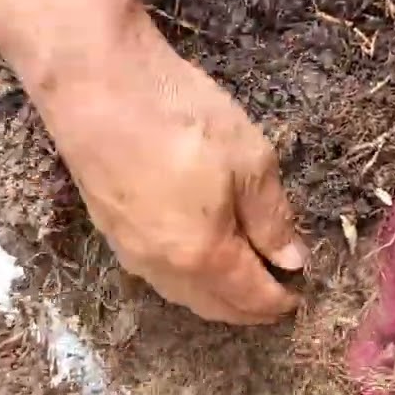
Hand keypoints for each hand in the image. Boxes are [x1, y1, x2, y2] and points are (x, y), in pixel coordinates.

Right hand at [27, 11, 307, 323]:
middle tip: (275, 295)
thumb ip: (272, 218)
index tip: (299, 296)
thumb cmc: (182, 118)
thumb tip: (291, 260)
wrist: (96, 85)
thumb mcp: (250, 161)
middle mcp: (162, 268)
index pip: (249, 297)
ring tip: (242, 281)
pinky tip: (198, 259)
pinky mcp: (108, 229)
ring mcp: (129, 251)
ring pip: (181, 294)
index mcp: (203, 256)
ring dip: (215, 296)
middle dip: (247, 309)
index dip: (277, 302)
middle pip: (212, 306)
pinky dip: (187, 278)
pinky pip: (157, 274)